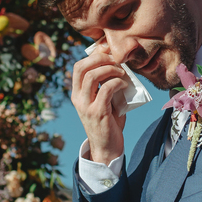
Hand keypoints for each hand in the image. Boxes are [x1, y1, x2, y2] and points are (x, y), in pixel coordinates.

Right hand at [71, 46, 128, 164]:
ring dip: (110, 70)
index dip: (94, 55)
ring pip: (91, 76)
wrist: (107, 148)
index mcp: (77, 94)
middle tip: (116, 61)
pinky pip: (106, 89)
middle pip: (81, 67)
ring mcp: (86, 106)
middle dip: (100, 58)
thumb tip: (118, 64)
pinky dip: (117, 83)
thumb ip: (106, 85)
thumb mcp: (104, 101)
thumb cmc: (108, 122)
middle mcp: (78, 98)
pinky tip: (124, 85)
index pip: (78, 66)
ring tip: (121, 73)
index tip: (109, 53)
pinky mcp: (97, 113)